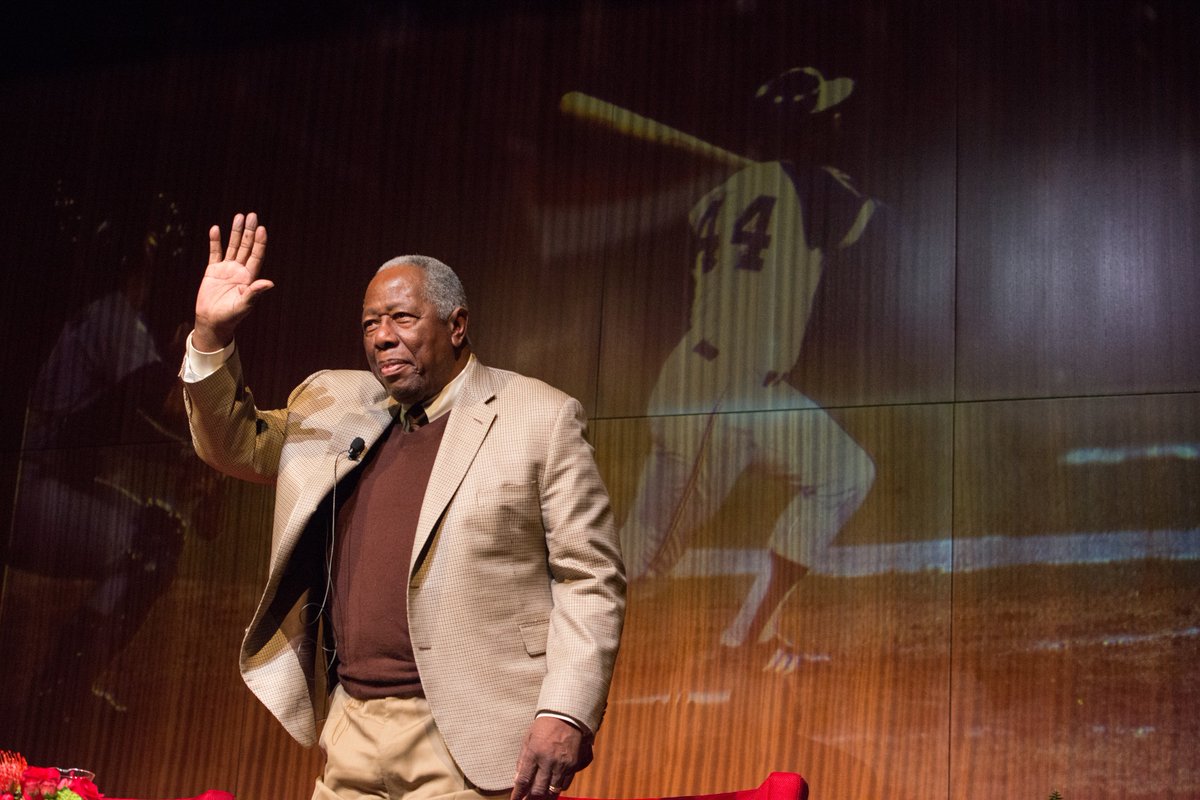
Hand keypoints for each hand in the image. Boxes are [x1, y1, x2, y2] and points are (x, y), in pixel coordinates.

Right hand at [192, 212, 272, 350]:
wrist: (212, 321)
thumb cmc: (231, 316)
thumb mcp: (244, 305)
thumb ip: (254, 292)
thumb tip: (270, 283)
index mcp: (249, 277)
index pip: (256, 256)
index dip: (259, 242)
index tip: (262, 229)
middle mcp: (240, 270)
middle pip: (246, 247)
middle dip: (249, 231)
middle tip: (252, 215)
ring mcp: (227, 269)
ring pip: (233, 246)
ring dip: (236, 232)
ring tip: (239, 216)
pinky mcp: (213, 270)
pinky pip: (215, 252)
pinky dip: (215, 241)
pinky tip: (216, 229)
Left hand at [510, 716, 592, 799]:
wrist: (569, 714)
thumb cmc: (546, 724)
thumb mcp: (529, 738)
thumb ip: (522, 759)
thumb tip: (517, 778)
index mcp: (535, 753)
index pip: (524, 780)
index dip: (518, 794)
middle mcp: (549, 761)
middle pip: (538, 791)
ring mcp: (563, 764)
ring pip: (553, 790)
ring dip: (546, 796)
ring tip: (540, 798)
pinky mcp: (575, 765)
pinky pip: (566, 783)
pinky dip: (558, 787)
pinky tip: (553, 786)